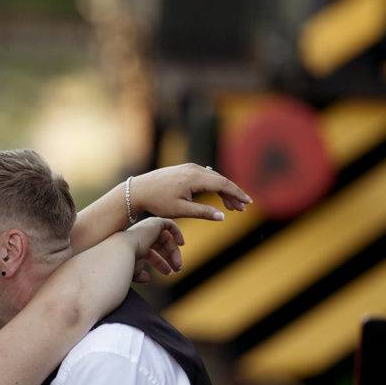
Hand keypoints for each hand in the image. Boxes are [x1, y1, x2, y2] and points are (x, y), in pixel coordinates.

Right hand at [125, 218, 183, 282]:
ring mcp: (147, 228)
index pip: (151, 254)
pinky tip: (181, 244)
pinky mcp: (155, 223)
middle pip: (160, 246)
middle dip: (170, 258)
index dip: (161, 264)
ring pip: (166, 238)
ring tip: (179, 264)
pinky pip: (169, 224)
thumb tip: (148, 279)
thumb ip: (140, 274)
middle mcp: (141, 236)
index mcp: (135, 245)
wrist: (122, 251)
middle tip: (178, 269)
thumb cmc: (125, 263)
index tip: (169, 273)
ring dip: (174, 252)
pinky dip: (177, 232)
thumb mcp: (134, 271)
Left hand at [131, 163, 252, 221]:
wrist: (137, 190)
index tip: (248, 202)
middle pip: (220, 180)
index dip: (237, 194)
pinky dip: (214, 185)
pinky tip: (218, 194)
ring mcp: (188, 167)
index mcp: (194, 178)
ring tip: (232, 206)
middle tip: (242, 208)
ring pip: (213, 177)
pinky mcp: (184, 169)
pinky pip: (205, 176)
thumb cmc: (157, 202)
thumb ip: (203, 212)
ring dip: (224, 190)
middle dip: (233, 194)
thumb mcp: (181, 211)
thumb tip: (223, 217)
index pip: (223, 184)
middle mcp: (193, 169)